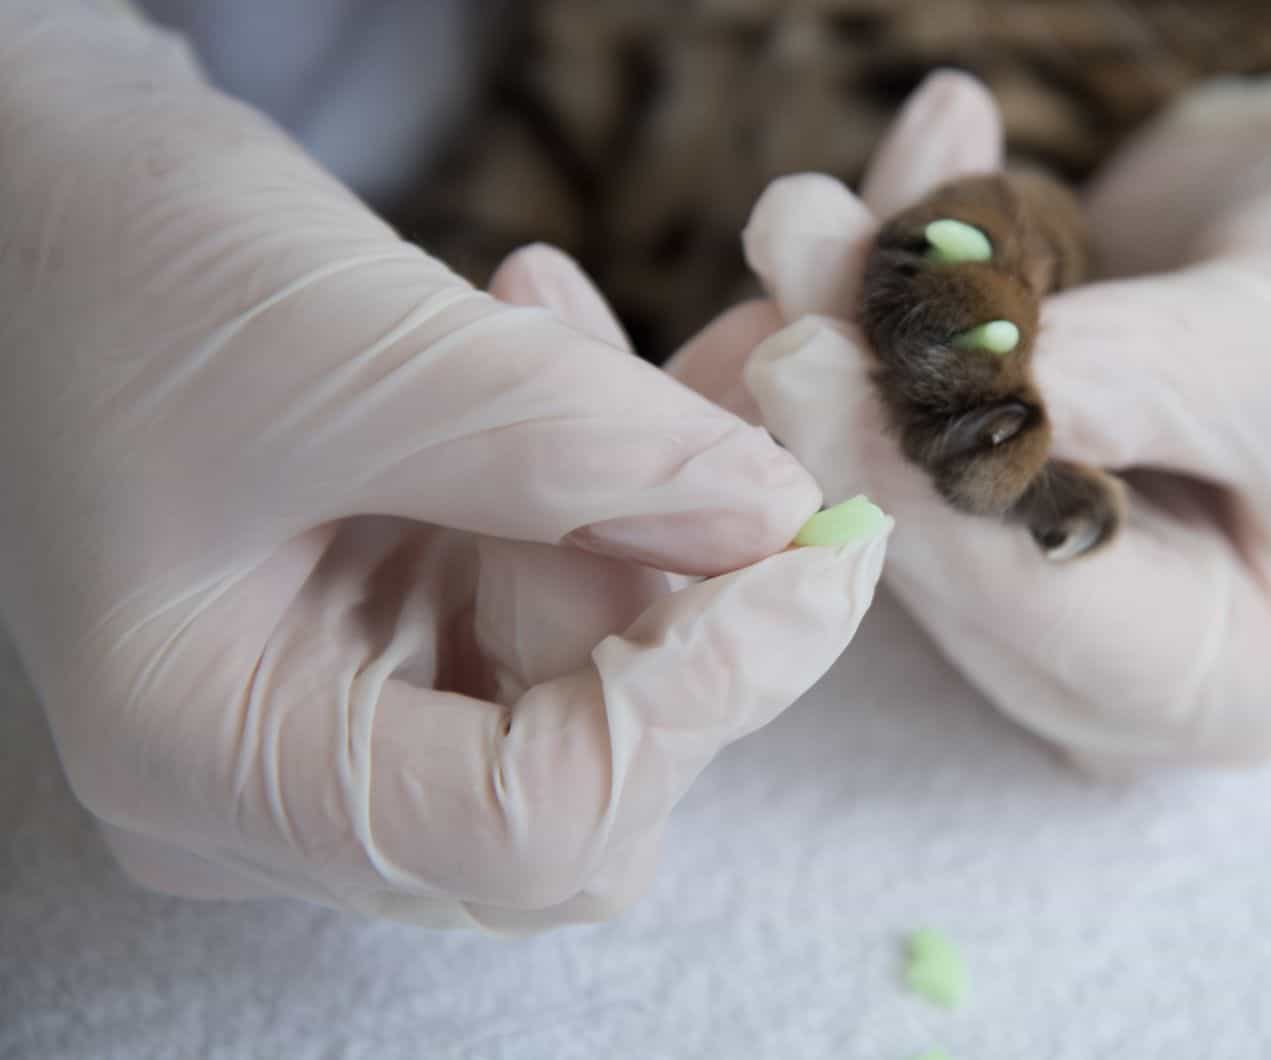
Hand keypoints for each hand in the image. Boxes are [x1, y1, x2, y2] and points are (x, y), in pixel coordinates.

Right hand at [0, 3, 887, 929]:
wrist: (52, 203)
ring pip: (589, 688)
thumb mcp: (346, 346)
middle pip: (578, 785)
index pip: (522, 826)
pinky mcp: (397, 635)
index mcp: (211, 760)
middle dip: (677, 613)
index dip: (698, 703)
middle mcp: (279, 780)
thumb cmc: (125, 267)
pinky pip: (563, 602)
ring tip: (563, 336)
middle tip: (694, 440)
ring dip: (644, 521)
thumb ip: (574, 443)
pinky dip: (608, 492)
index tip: (819, 556)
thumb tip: (779, 516)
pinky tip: (561, 351)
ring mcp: (342, 713)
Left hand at [673, 56, 1270, 769]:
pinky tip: (871, 199)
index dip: (910, 485)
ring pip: (890, 472)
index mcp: (1213, 683)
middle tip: (792, 243)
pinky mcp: (974, 506)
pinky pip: (891, 415)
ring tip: (810, 211)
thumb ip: (1136, 378)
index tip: (806, 362)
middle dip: (851, 389)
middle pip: (936, 545)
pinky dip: (877, 304)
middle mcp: (1099, 666)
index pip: (1036, 607)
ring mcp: (1028, 588)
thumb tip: (965, 377)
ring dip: (844, 329)